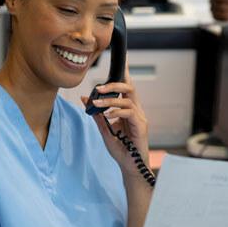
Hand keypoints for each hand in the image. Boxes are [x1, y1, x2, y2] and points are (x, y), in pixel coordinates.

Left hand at [81, 65, 149, 179]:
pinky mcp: (141, 127)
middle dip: (114, 83)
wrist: (130, 167)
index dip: (124, 72)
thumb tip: (86, 98)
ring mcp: (140, 118)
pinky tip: (107, 115)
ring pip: (127, 100)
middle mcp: (136, 111)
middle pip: (130, 88)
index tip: (121, 58)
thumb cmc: (121, 149)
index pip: (126, 87)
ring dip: (110, 100)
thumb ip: (97, 114)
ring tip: (97, 103)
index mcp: (128, 109)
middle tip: (98, 86)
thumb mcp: (104, 130)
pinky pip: (129, 113)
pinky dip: (116, 112)